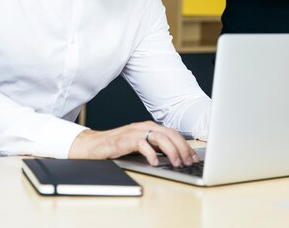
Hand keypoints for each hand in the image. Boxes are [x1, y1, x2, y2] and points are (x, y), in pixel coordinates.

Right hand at [68, 121, 199, 166]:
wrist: (94, 145)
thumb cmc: (119, 146)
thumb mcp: (141, 145)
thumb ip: (155, 147)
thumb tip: (175, 156)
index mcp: (150, 127)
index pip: (173, 133)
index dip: (186, 145)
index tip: (194, 157)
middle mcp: (145, 127)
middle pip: (170, 134)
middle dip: (182, 148)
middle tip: (189, 161)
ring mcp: (135, 132)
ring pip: (159, 137)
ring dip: (171, 151)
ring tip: (177, 163)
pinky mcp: (125, 139)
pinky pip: (142, 144)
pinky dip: (151, 154)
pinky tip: (155, 163)